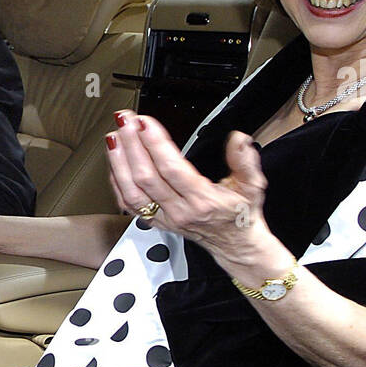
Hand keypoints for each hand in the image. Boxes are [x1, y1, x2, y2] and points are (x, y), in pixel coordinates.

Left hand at [106, 110, 274, 267]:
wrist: (235, 245)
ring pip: (132, 192)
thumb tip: (238, 139)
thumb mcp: (252, 186)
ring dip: (119, 163)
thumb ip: (246, 161)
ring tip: (113, 138)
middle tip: (125, 122)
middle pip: (146, 178)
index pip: (172, 169)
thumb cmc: (240, 215)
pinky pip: (129, 205)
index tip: (145, 123)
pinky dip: (117, 183)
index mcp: (202, 201)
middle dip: (132, 145)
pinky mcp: (156, 222)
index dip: (155, 145)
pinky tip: (114, 163)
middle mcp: (179, 211)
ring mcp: (164, 218)